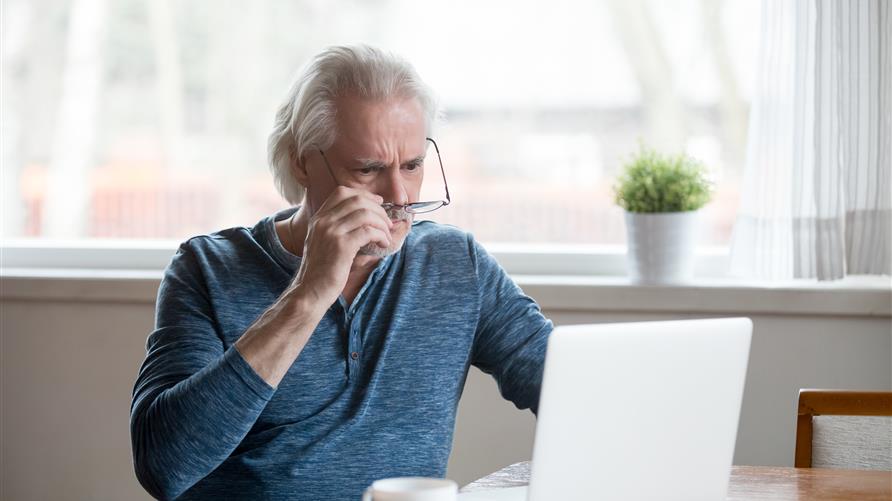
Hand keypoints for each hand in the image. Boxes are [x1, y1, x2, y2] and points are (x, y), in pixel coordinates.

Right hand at [291, 186, 392, 305]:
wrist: (310, 291)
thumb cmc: (321, 271)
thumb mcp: (322, 242)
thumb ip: (336, 228)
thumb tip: (365, 218)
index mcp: (318, 218)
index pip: (342, 192)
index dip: (364, 195)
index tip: (378, 203)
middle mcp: (323, 221)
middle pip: (357, 200)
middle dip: (378, 209)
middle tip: (387, 221)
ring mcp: (331, 232)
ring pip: (365, 214)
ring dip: (382, 222)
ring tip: (386, 234)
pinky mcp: (342, 246)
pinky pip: (368, 231)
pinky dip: (381, 235)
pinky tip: (383, 243)